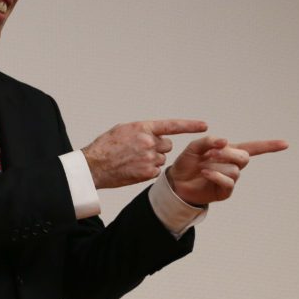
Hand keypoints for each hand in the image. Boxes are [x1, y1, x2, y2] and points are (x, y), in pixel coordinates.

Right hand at [82, 119, 207, 188]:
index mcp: (143, 127)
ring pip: (161, 159)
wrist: (94, 165)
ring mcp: (149, 158)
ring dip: (152, 160)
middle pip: (167, 145)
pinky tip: (134, 169)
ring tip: (133, 160)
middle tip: (140, 150)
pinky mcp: (147, 173)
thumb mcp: (123, 130)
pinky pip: (156, 171)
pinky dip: (148, 171)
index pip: (172, 125)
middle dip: (158, 147)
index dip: (190, 125)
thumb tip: (154, 133)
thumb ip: (142, 130)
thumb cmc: (106, 147)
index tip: (204, 125)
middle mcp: (148, 142)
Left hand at [167, 137, 288, 204]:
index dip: (269, 146)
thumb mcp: (194, 147)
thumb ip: (209, 141)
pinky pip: (228, 181)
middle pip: (244, 157)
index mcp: (229, 152)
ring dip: (218, 164)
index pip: (253, 148)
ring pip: (235, 169)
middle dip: (228, 153)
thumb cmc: (186, 163)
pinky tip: (205, 172)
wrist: (176, 182)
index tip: (286, 144)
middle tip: (210, 153)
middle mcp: (233, 165)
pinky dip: (216, 174)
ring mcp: (230, 179)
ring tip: (203, 165)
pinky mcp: (225, 191)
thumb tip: (225, 141)